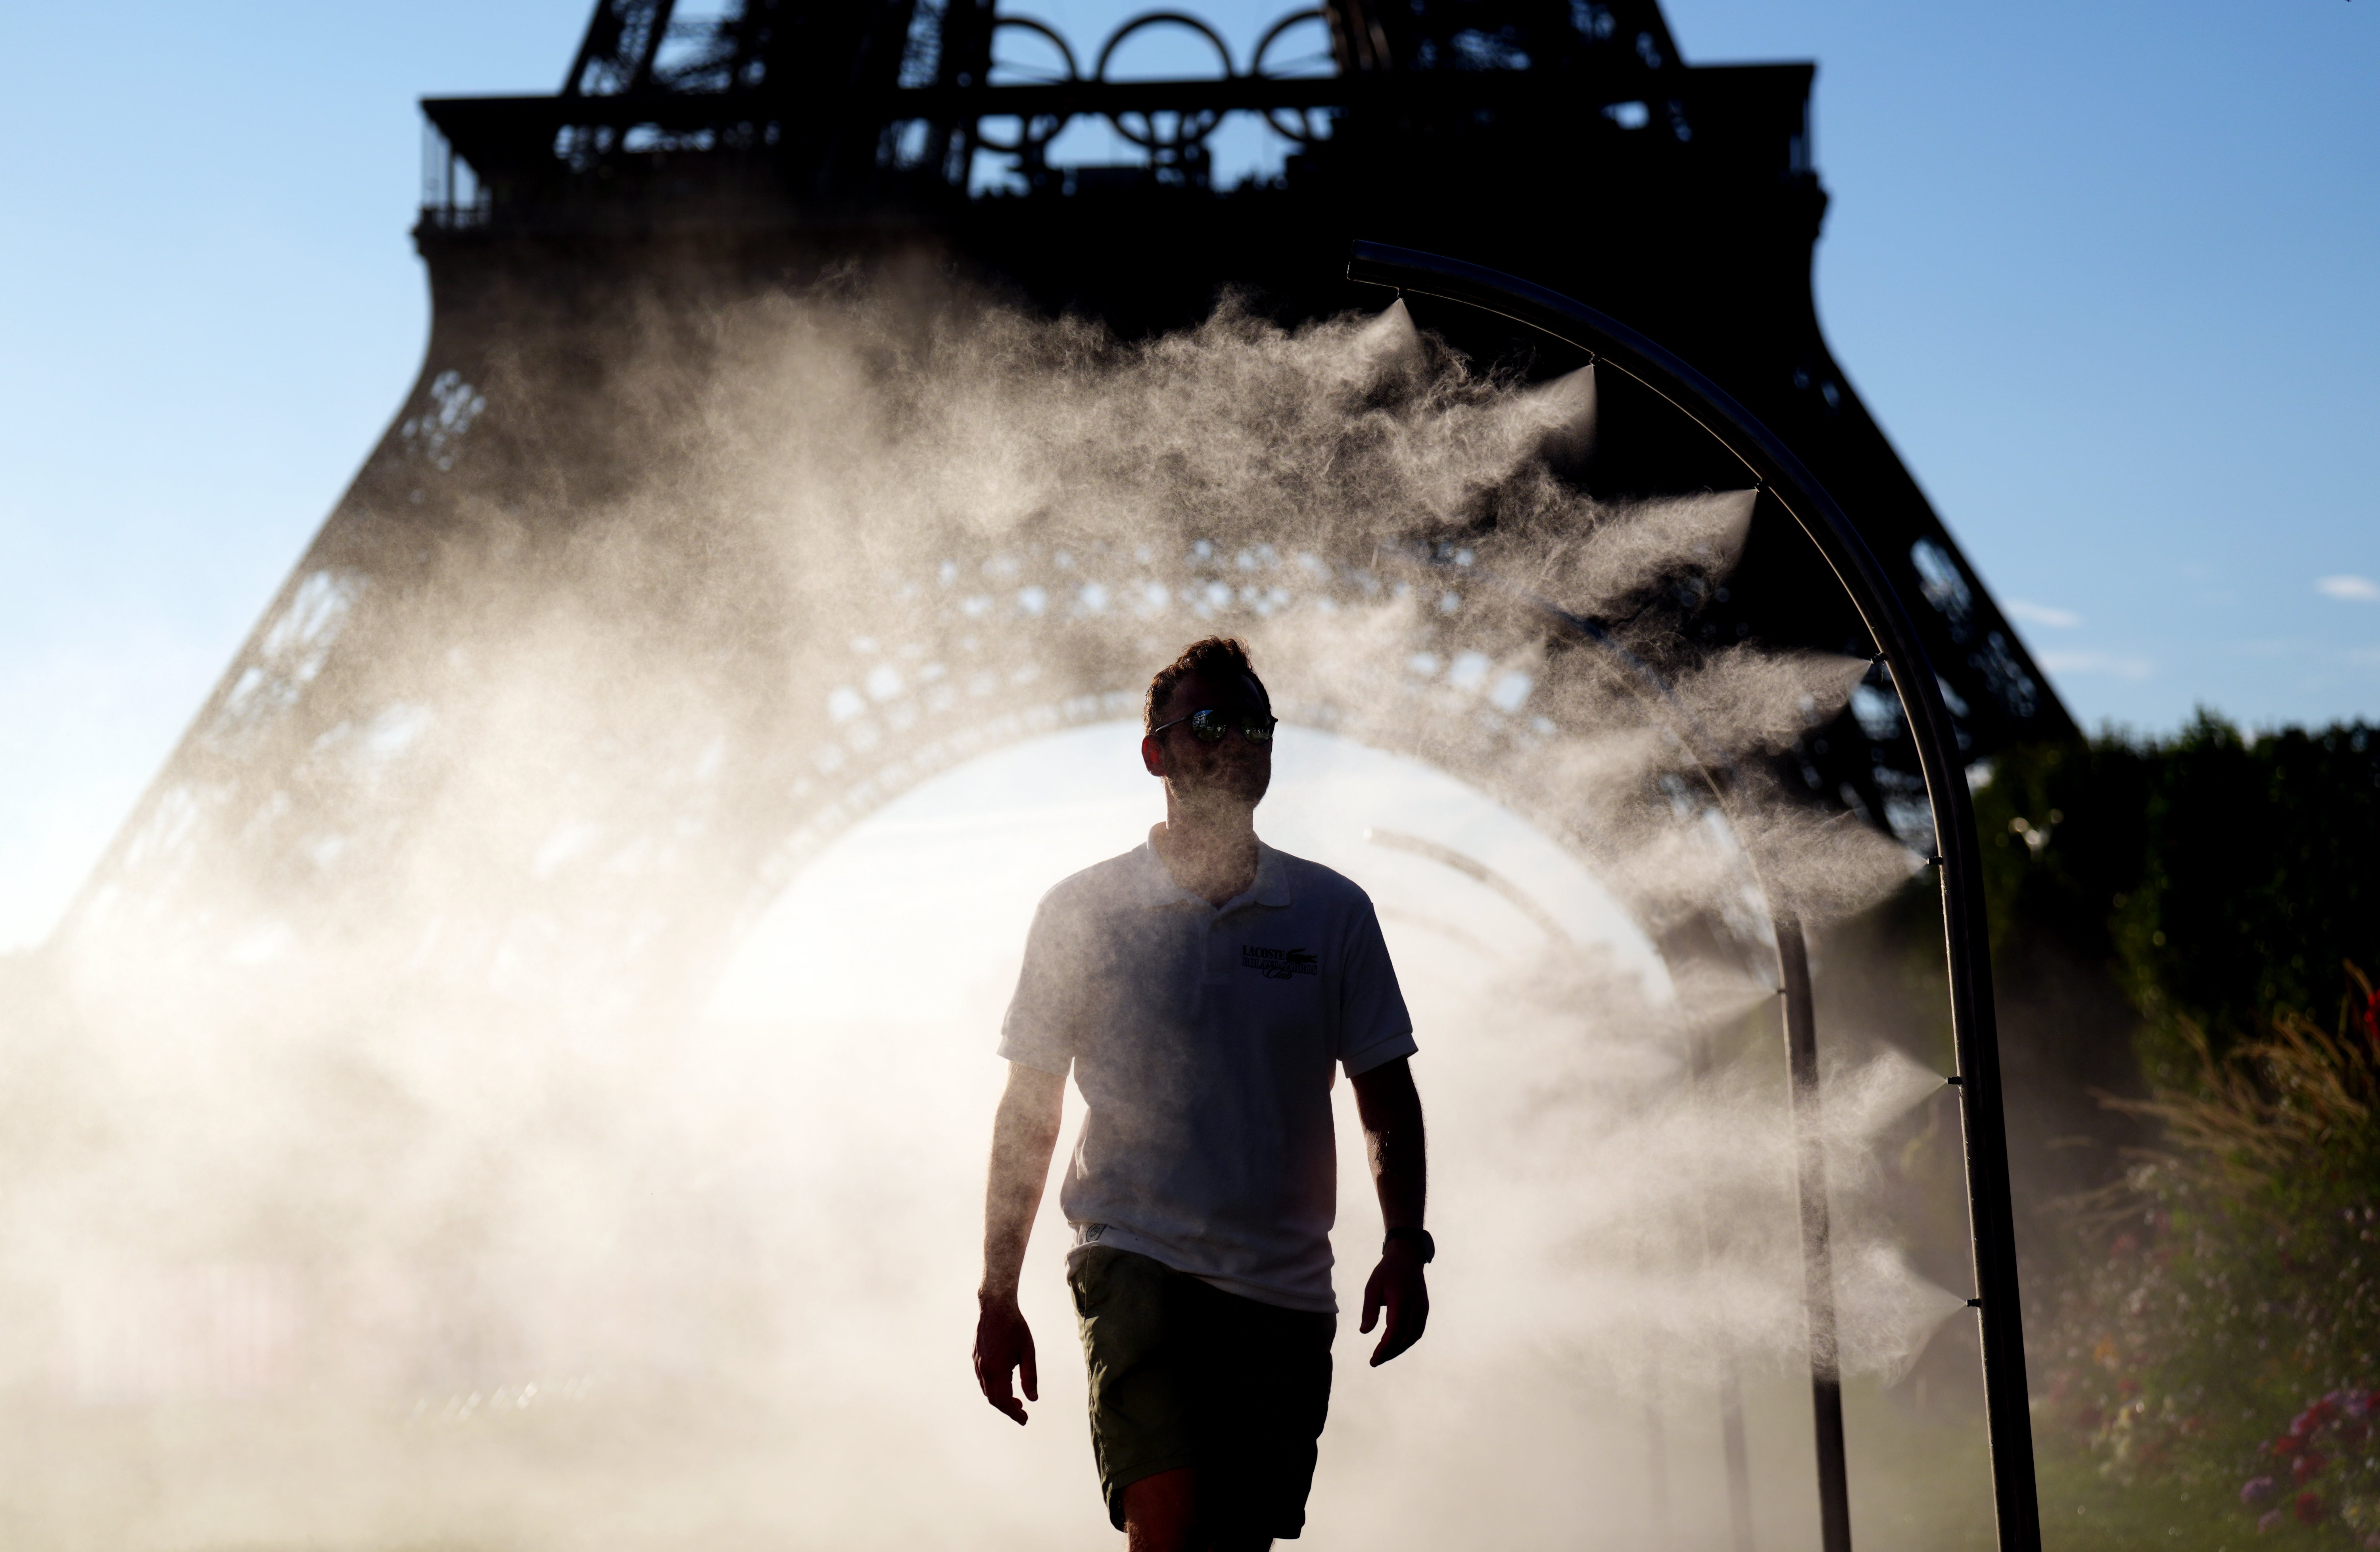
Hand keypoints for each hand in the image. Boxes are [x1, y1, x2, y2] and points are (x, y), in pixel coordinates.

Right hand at [974, 1292, 1037, 1423]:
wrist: (995, 1307)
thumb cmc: (1015, 1327)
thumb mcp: (1028, 1351)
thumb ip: (1030, 1376)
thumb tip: (1033, 1399)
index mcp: (997, 1369)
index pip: (1004, 1400)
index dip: (1014, 1413)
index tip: (1025, 1420)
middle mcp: (984, 1369)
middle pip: (994, 1399)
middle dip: (1008, 1409)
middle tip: (1022, 1413)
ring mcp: (978, 1364)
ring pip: (987, 1391)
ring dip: (1000, 1400)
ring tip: (1016, 1401)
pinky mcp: (976, 1358)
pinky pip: (983, 1381)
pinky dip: (993, 1389)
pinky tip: (1004, 1386)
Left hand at [1359, 1241, 1429, 1366]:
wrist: (1407, 1258)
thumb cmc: (1387, 1272)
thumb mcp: (1372, 1287)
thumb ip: (1369, 1309)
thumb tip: (1364, 1332)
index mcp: (1401, 1300)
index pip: (1395, 1330)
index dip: (1385, 1347)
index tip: (1373, 1359)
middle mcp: (1415, 1307)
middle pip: (1405, 1338)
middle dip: (1390, 1352)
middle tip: (1375, 1361)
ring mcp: (1422, 1309)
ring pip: (1413, 1337)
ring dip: (1399, 1349)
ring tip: (1384, 1356)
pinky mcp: (1424, 1310)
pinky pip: (1418, 1331)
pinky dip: (1407, 1341)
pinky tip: (1396, 1345)